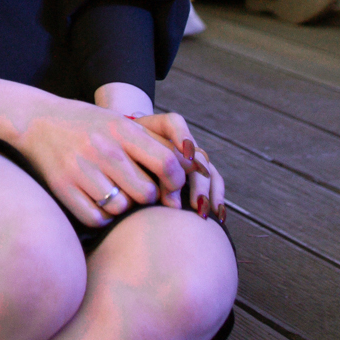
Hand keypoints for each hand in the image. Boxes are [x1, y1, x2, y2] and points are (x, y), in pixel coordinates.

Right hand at [10, 91, 189, 226]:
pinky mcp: (63, 188)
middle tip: (138, 191)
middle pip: (146, 192)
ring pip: (122, 207)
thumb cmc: (87, 124)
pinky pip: (97, 217)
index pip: (166, 163)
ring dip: (123, 206)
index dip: (175, 182)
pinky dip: (102, 215)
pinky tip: (97, 201)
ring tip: (114, 193)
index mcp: (121, 129)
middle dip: (147, 197)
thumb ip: (154, 143)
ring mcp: (81, 169)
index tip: (171, 188)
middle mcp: (102, 149)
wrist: (36, 119)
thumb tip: (190, 169)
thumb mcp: (120, 123)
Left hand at [128, 111, 229, 228]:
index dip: (182, 136)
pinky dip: (216, 197)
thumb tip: (127, 163)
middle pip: (195, 155)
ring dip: (207, 191)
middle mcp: (181, 142)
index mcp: (159, 128)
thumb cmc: (122, 150)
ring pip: (207, 170)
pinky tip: (218, 216)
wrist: (128, 145)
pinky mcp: (198, 172)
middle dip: (196, 180)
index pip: (174, 124)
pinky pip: (214, 181)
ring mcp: (192, 157)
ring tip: (202, 211)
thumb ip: (122, 152)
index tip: (186, 154)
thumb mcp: (120, 147)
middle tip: (194, 202)